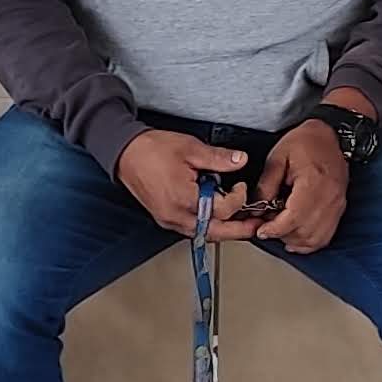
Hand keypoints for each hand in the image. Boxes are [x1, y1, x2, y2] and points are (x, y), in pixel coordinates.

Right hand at [115, 127, 256, 237]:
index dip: (238, 198)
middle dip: (239, 230)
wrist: (125, 152)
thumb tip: (240, 160)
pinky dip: (208, 226)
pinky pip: (192, 229)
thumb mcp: (190, 148)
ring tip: (241, 224)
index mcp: (183, 198)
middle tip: (256, 226)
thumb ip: (218, 158)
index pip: (222, 209)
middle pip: (215, 232)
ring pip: (204, 233)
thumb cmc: (151, 149)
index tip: (241, 185)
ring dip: (224, 230)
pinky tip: (217, 217)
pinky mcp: (165, 218)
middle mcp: (176, 215)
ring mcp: (169, 219)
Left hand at [246, 118, 351, 251]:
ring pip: (316, 239)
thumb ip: (266, 185)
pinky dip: (309, 242)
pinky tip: (295, 238)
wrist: (327, 136)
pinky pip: (326, 236)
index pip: (295, 217)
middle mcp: (330, 197)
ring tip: (280, 231)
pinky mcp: (339, 209)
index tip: (262, 230)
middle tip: (267, 227)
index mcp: (314, 182)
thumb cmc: (305, 142)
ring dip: (295, 241)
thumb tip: (257, 209)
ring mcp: (337, 205)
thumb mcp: (277, 157)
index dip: (275, 229)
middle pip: (305, 232)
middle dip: (282, 235)